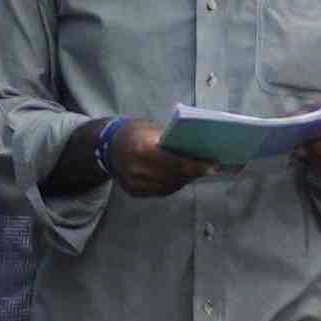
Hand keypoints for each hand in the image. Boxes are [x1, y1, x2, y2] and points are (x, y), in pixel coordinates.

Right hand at [95, 128, 211, 201]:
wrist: (106, 146)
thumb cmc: (134, 132)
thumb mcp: (152, 128)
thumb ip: (171, 139)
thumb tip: (197, 148)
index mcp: (142, 149)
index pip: (175, 162)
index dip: (196, 166)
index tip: (213, 166)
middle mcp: (137, 170)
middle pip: (174, 176)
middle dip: (193, 172)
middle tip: (211, 168)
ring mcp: (134, 184)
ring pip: (169, 186)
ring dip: (185, 179)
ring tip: (197, 171)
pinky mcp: (134, 192)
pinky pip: (160, 191)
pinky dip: (172, 184)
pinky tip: (181, 177)